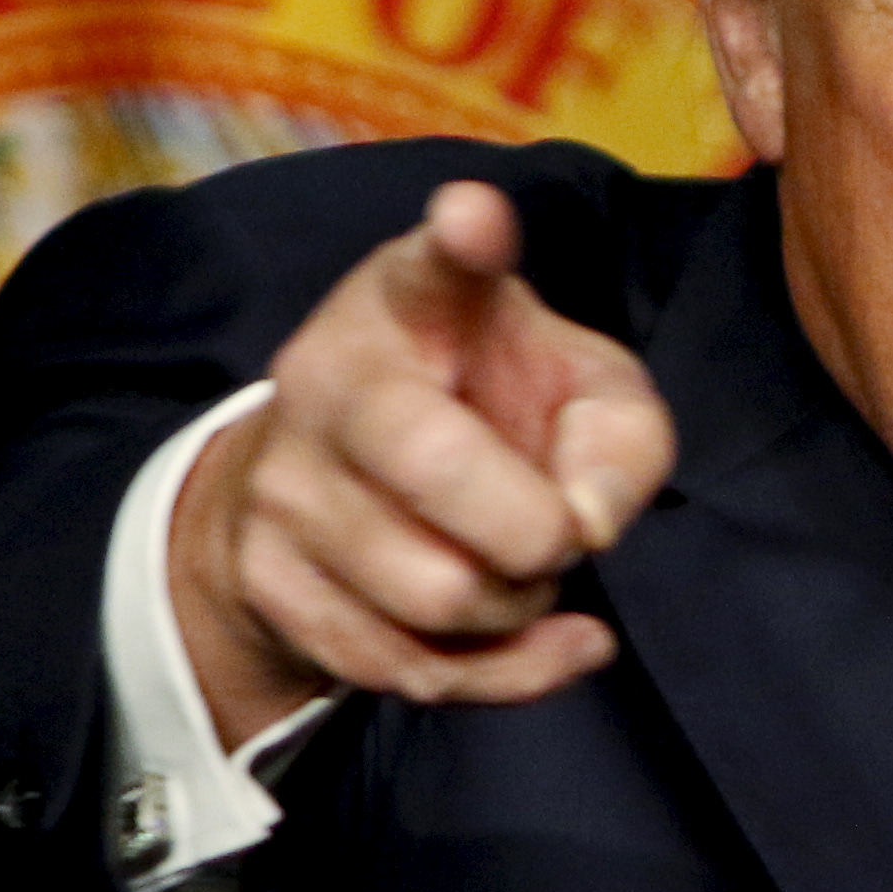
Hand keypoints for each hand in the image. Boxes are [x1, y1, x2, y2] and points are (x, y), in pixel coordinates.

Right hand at [167, 181, 675, 745]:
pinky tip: (549, 641)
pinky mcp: (271, 587)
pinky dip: (505, 672)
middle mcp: (325, 380)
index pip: (430, 265)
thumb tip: (591, 515)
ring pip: (433, 592)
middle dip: (536, 527)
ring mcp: (284, 488)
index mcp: (407, 301)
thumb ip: (620, 430)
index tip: (476, 219)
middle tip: (560, 529)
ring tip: (522, 570)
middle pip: (435, 466)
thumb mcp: (579, 389)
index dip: (460, 243)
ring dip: (516, 604)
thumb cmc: (487, 410)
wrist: (337, 491)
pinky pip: (410, 667)